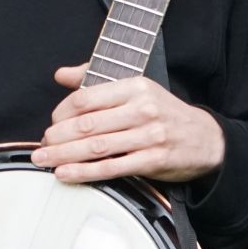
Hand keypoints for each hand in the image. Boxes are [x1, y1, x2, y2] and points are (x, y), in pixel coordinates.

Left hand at [32, 66, 224, 183]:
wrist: (206, 139)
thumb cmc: (163, 113)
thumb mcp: (136, 88)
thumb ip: (95, 79)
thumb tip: (61, 74)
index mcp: (135, 86)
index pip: (86, 98)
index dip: (61, 113)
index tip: (51, 123)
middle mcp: (142, 109)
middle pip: (87, 124)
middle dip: (57, 137)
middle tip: (41, 146)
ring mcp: (149, 135)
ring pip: (96, 147)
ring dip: (64, 156)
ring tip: (44, 160)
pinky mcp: (154, 160)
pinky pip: (112, 168)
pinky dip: (85, 172)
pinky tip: (67, 174)